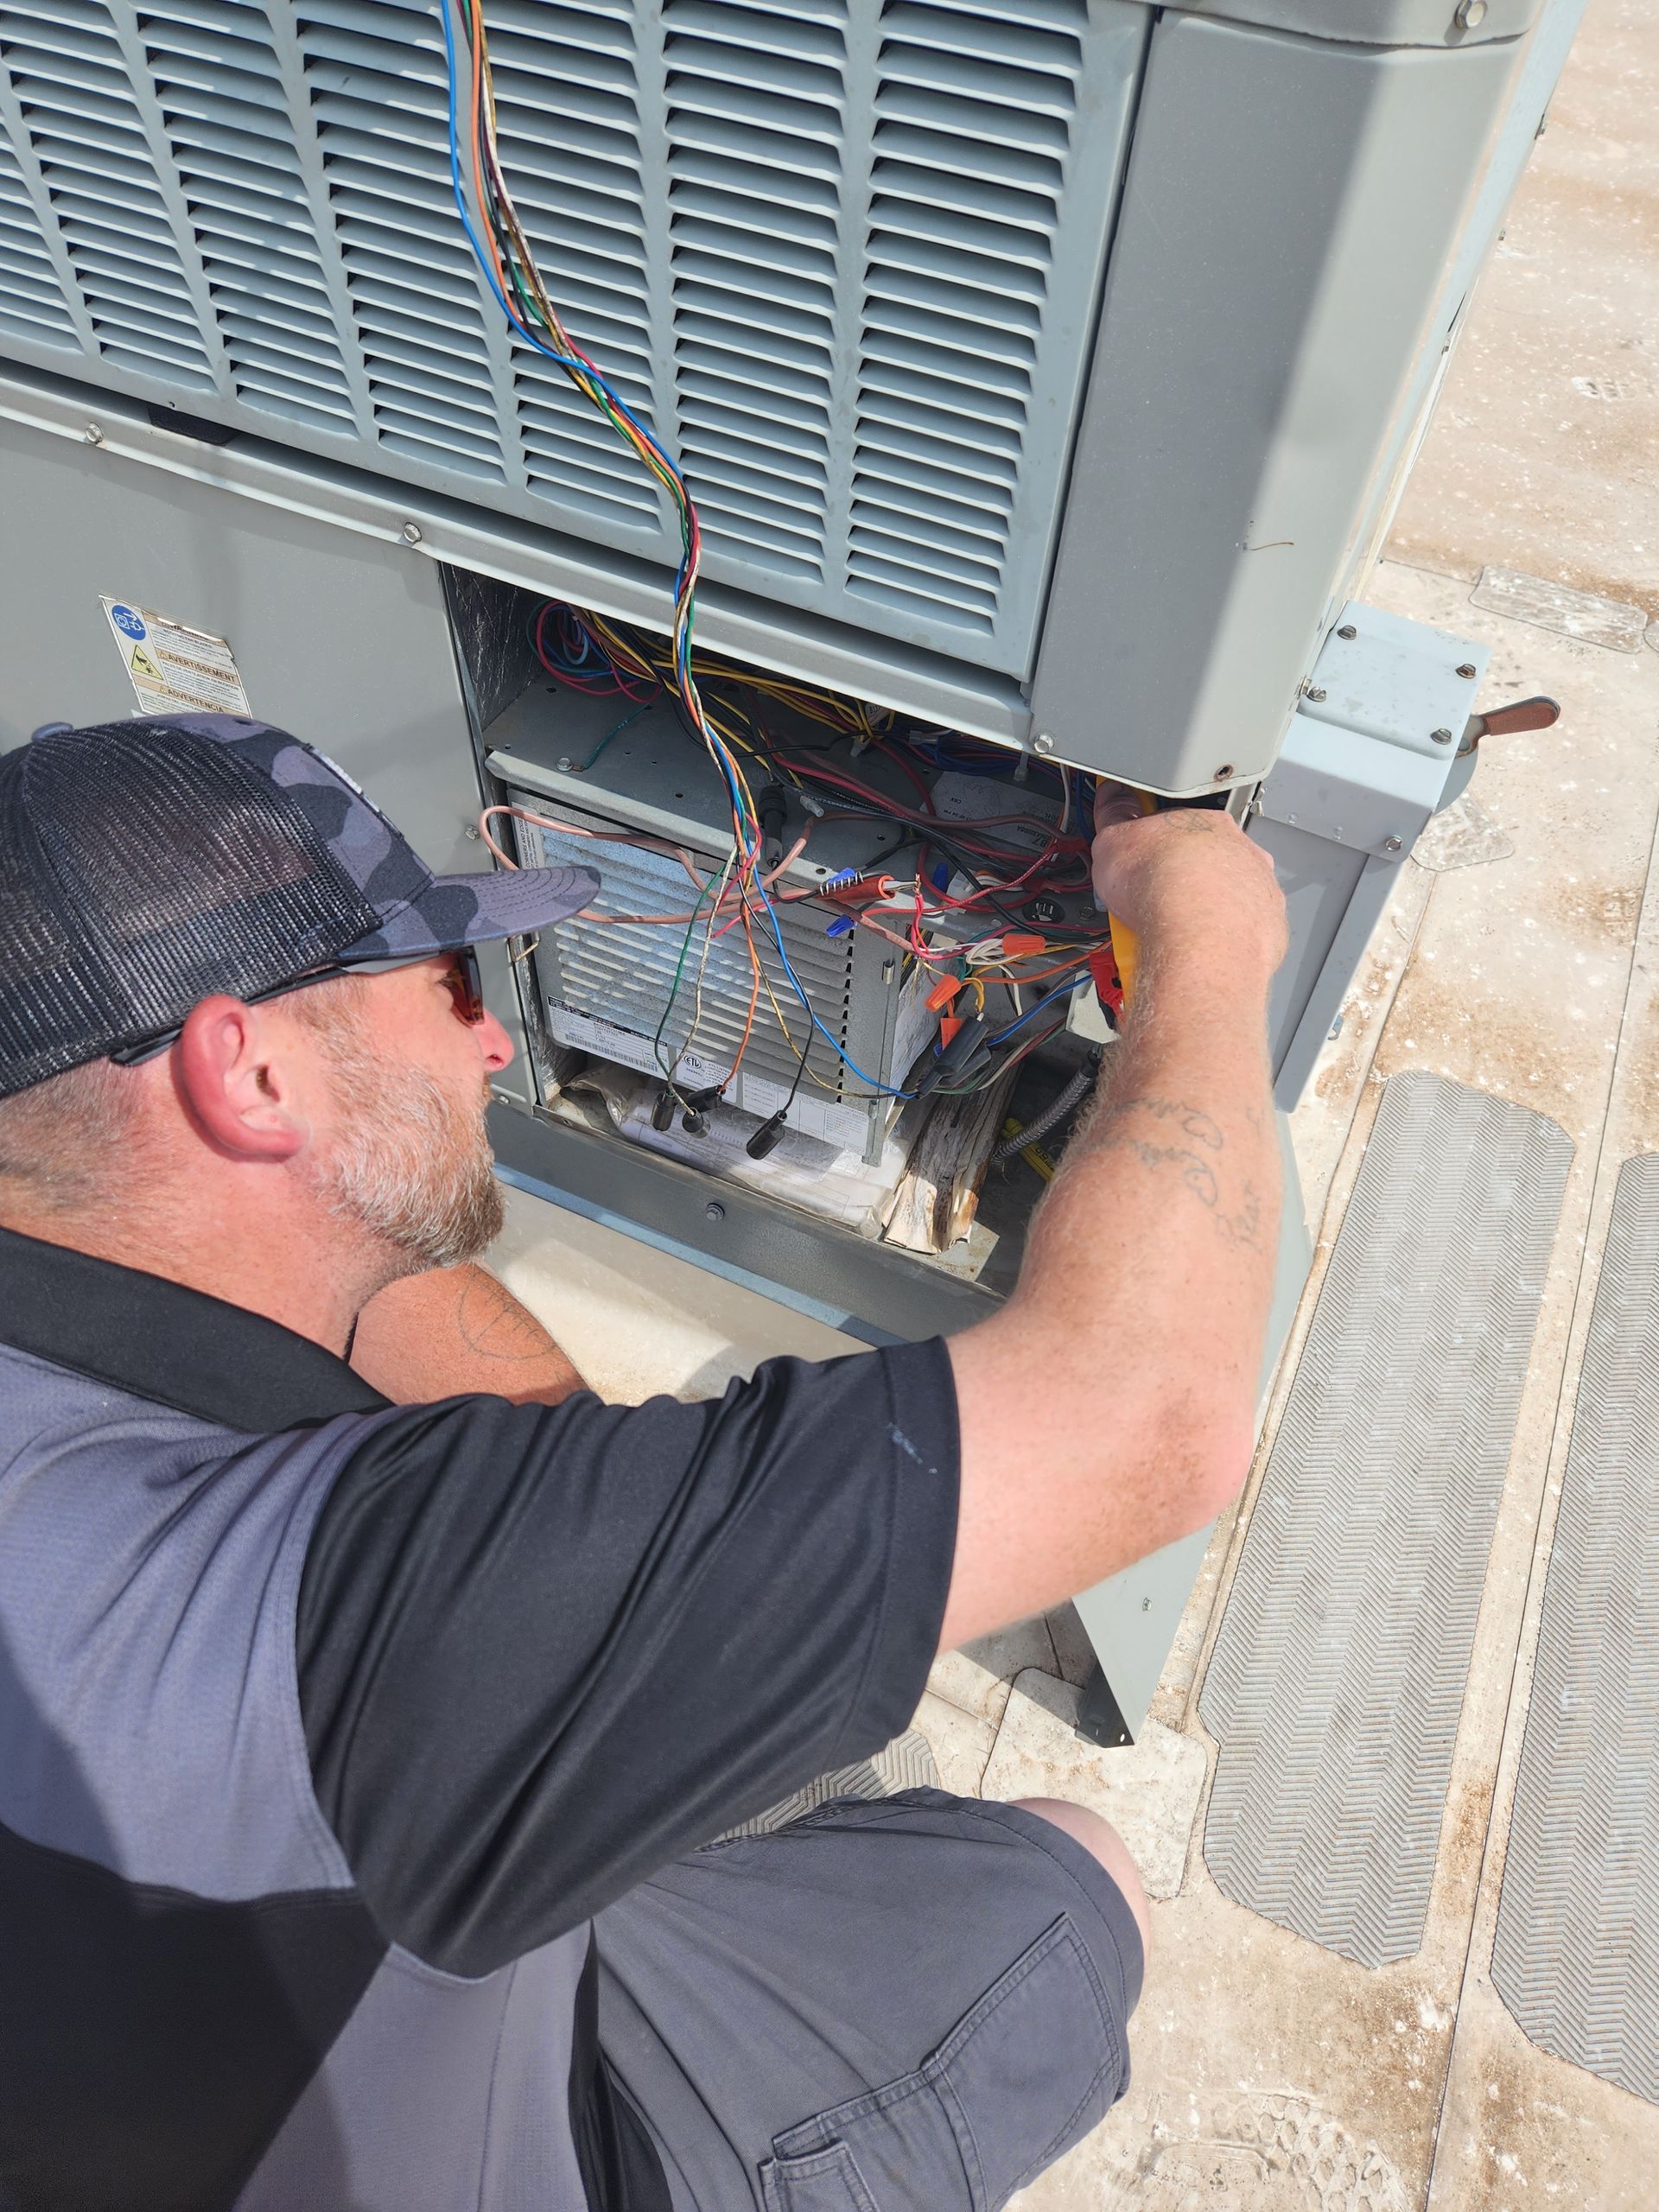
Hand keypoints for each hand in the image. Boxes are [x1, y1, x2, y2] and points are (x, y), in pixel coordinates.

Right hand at [1091, 786, 1286, 977]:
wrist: (1196, 932)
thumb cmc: (1162, 885)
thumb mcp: (1113, 842)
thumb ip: (1113, 817)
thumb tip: (1111, 802)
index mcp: (1205, 822)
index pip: (1178, 824)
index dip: (1156, 844)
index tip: (1141, 860)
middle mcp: (1239, 849)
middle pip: (1207, 859)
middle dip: (1182, 877)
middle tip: (1153, 898)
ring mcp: (1256, 885)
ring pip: (1228, 893)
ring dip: (1202, 906)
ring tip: (1170, 925)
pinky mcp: (1266, 922)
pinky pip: (1243, 926)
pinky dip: (1221, 934)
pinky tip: (1197, 942)